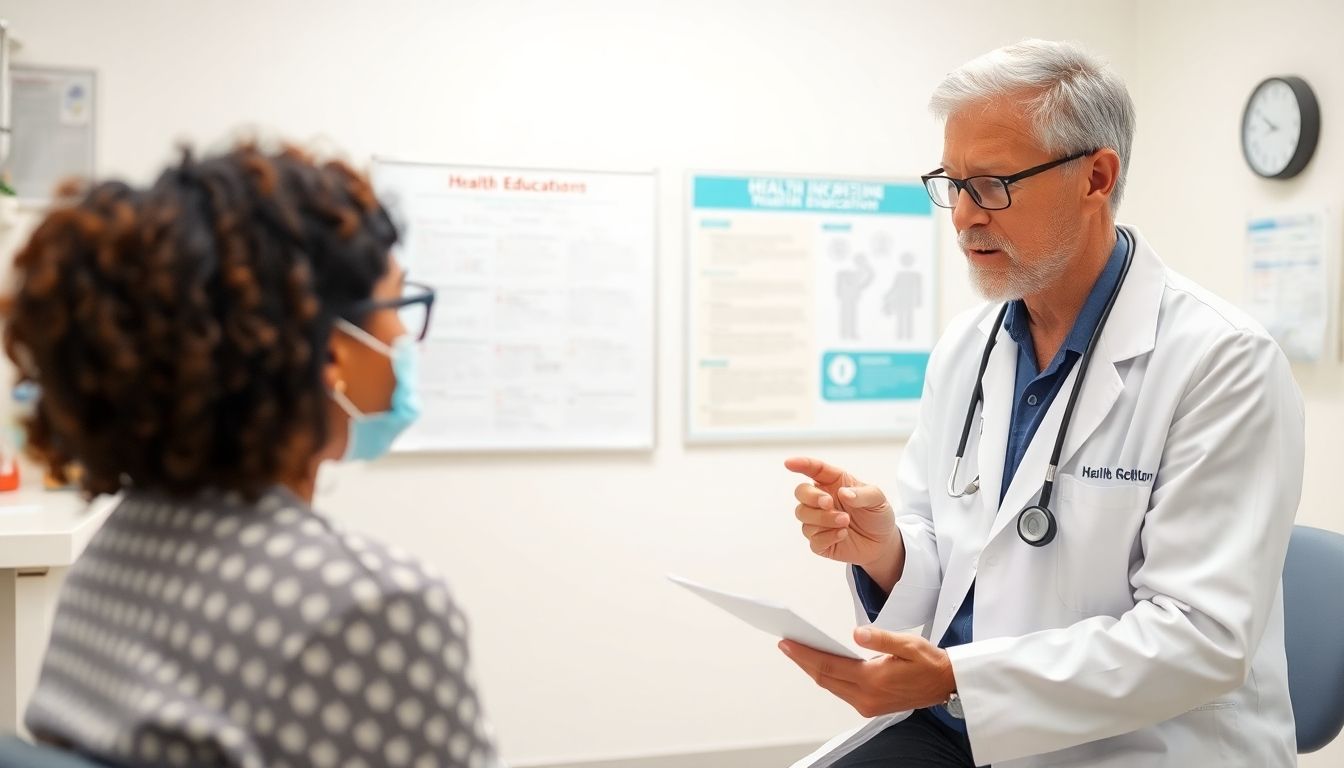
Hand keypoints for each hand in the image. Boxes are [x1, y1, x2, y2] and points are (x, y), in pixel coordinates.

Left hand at [779, 627, 956, 718]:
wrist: (946, 684)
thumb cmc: (929, 663)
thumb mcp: (909, 644)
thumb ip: (881, 638)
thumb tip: (857, 633)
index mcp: (873, 680)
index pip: (828, 666)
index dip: (804, 654)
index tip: (788, 643)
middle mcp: (866, 697)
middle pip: (824, 678)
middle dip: (803, 661)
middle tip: (786, 644)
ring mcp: (867, 705)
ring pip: (831, 686)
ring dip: (813, 669)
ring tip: (798, 651)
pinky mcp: (870, 706)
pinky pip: (841, 690)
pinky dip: (828, 676)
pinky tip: (821, 664)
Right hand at [786, 457, 897, 570]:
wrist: (882, 544)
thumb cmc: (877, 515)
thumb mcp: (878, 499)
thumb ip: (863, 494)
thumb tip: (843, 493)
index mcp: (833, 483)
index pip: (814, 469)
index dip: (801, 464)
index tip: (789, 463)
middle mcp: (822, 500)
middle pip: (801, 492)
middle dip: (812, 497)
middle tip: (829, 503)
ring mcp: (818, 521)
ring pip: (803, 515)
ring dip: (823, 518)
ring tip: (845, 521)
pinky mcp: (820, 541)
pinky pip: (812, 539)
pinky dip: (827, 536)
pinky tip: (843, 534)